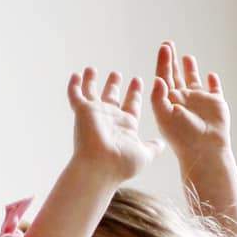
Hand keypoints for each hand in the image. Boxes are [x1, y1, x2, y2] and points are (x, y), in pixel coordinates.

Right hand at [67, 66, 166, 184]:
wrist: (100, 167)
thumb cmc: (122, 164)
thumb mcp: (145, 154)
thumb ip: (153, 146)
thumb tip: (163, 144)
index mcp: (126, 125)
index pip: (131, 105)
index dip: (134, 93)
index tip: (137, 80)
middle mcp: (110, 118)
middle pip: (111, 97)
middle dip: (113, 85)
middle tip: (116, 73)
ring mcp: (95, 114)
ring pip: (91, 93)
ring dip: (91, 81)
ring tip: (91, 69)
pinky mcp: (82, 112)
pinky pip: (75, 95)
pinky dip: (74, 85)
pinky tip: (75, 74)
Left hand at [150, 40, 233, 167]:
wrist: (205, 150)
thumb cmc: (183, 137)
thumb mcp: (164, 117)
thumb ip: (158, 98)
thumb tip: (157, 79)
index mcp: (169, 102)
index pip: (164, 78)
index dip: (163, 62)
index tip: (164, 47)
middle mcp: (183, 100)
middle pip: (175, 76)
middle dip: (171, 60)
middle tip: (168, 43)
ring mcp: (199, 101)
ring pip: (194, 81)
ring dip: (190, 69)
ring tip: (187, 57)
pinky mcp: (216, 103)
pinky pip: (215, 89)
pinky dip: (213, 82)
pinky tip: (211, 75)